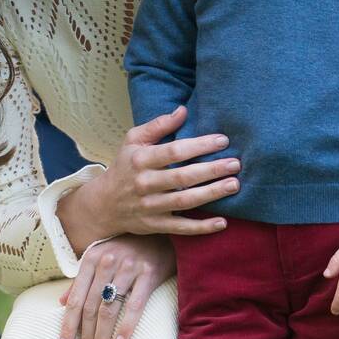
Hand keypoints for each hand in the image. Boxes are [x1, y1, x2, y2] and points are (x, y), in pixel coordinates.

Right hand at [58, 105, 239, 247]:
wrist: (104, 203)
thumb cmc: (124, 166)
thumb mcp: (132, 141)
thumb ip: (157, 125)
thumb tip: (183, 111)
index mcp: (140, 160)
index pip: (173, 151)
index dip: (199, 145)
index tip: (223, 141)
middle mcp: (144, 183)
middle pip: (182, 177)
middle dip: (211, 170)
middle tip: (235, 164)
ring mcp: (149, 206)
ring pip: (184, 201)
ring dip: (211, 194)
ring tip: (234, 185)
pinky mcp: (154, 225)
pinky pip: (180, 228)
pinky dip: (201, 228)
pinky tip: (222, 222)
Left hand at [59, 233, 175, 338]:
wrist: (161, 234)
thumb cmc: (127, 249)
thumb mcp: (100, 258)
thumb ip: (81, 280)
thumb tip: (61, 303)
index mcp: (91, 259)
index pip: (75, 299)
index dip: (68, 325)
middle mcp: (106, 262)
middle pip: (90, 307)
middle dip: (86, 337)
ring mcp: (128, 267)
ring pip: (109, 308)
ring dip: (102, 336)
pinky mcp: (149, 273)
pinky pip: (135, 304)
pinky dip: (127, 325)